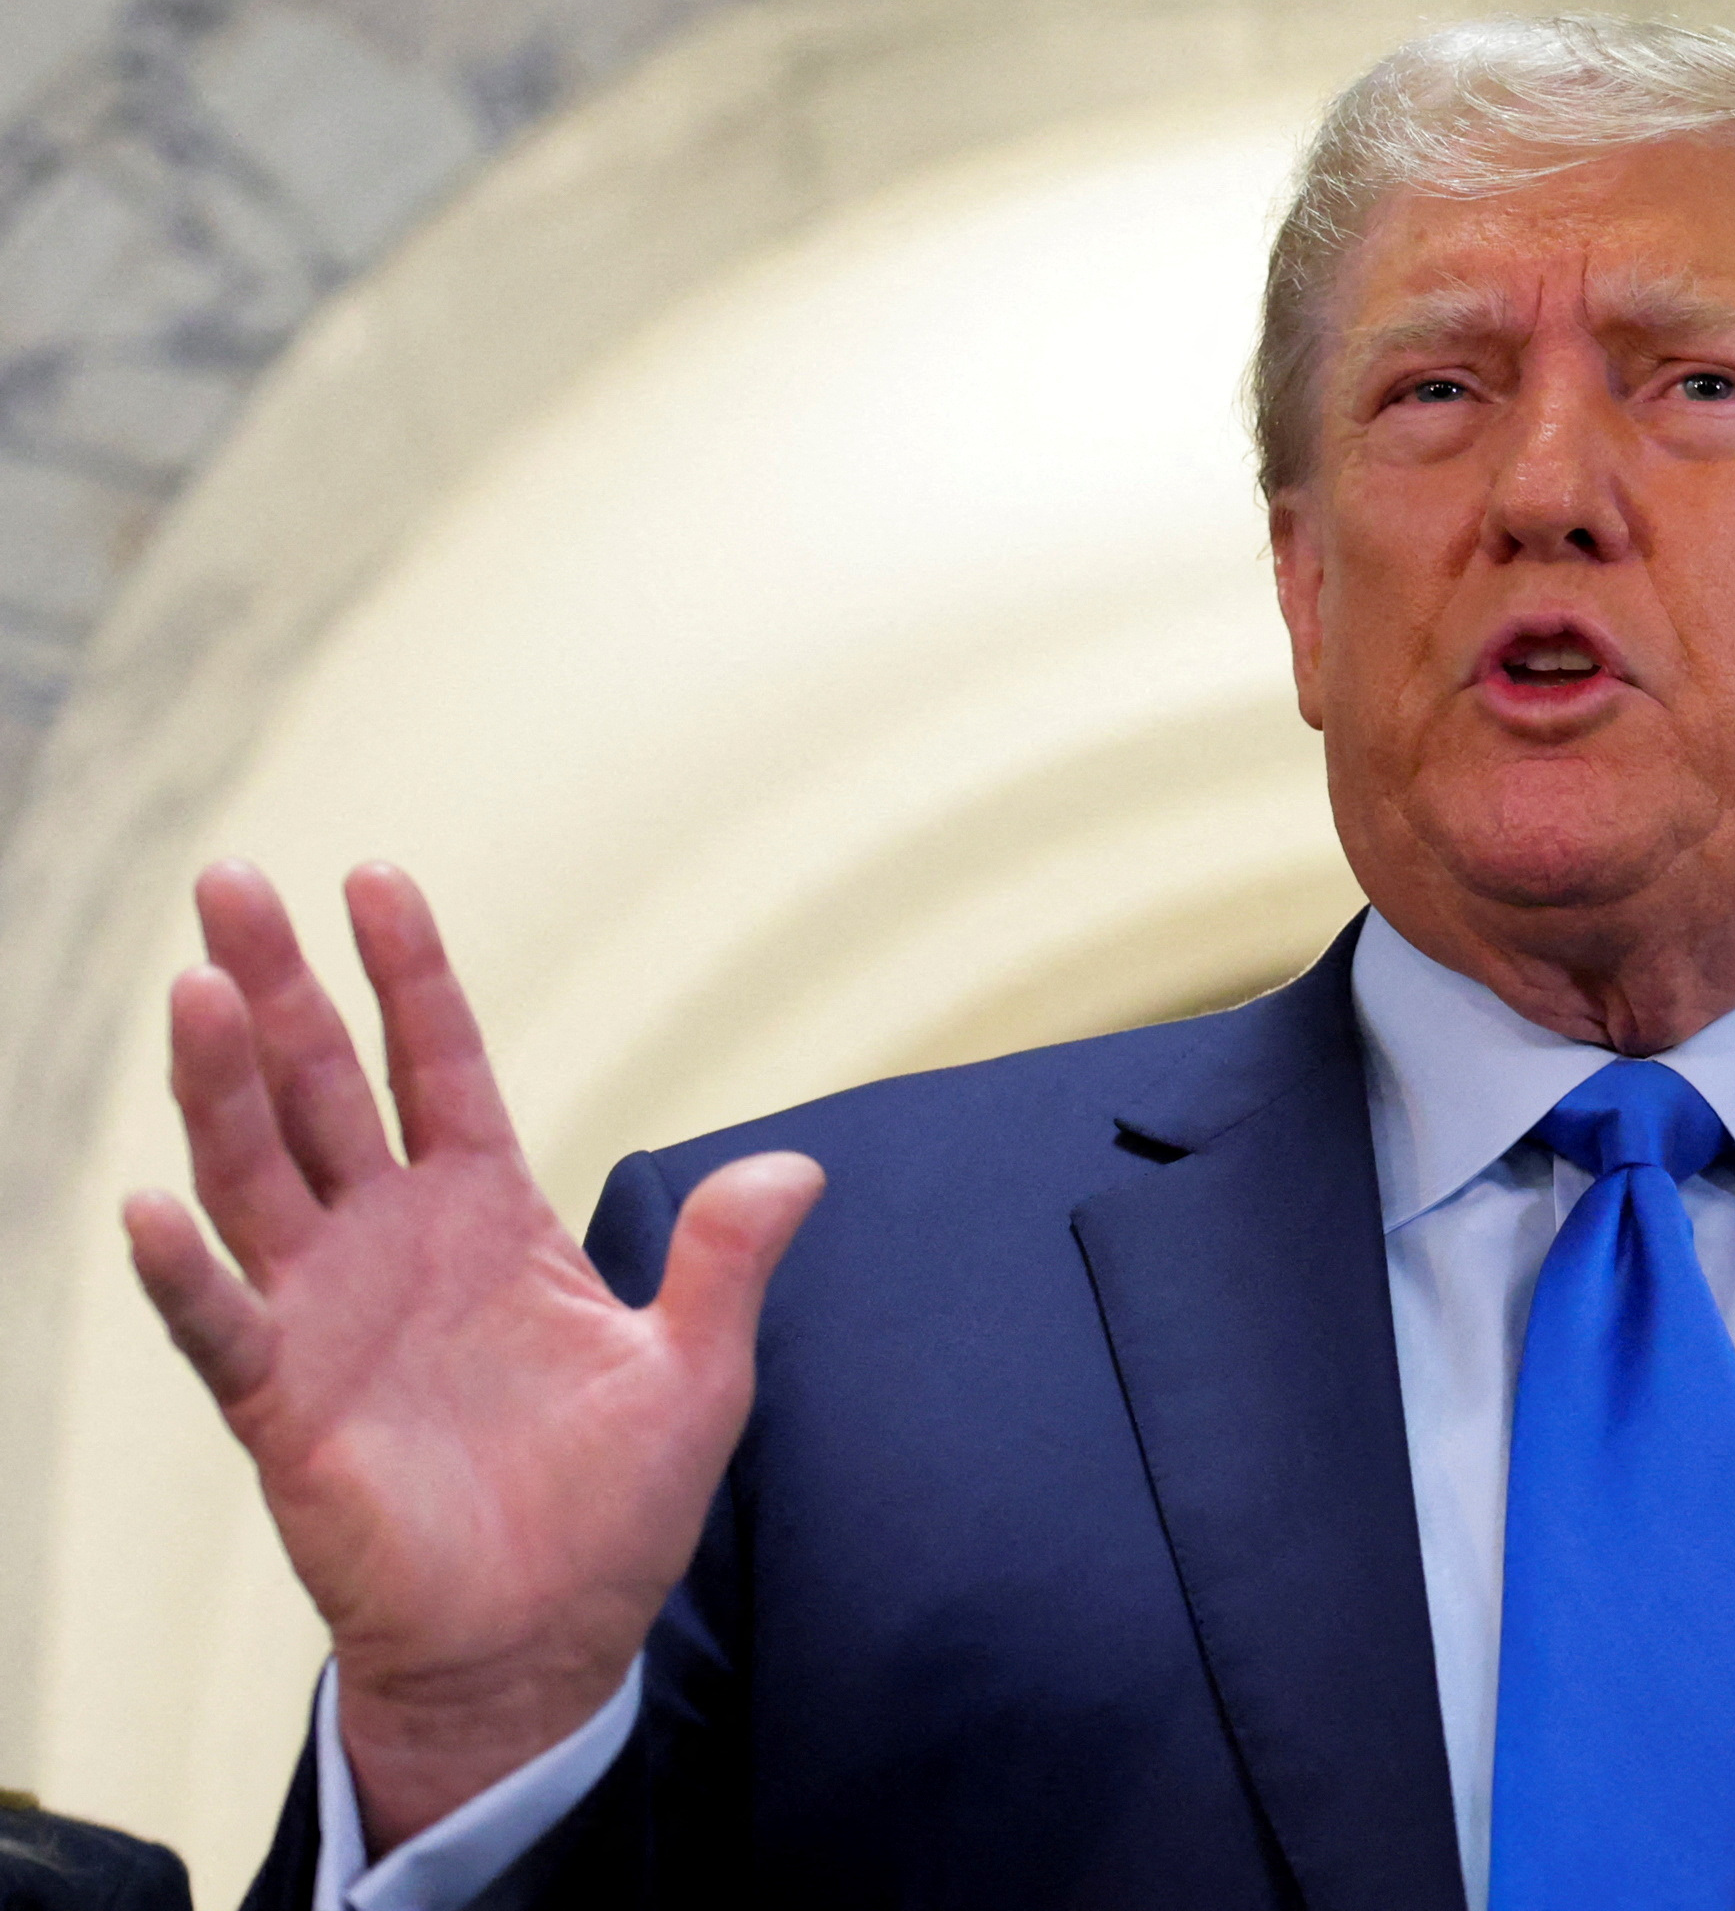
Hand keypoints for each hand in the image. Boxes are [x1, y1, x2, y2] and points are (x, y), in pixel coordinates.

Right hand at [123, 862, 820, 1847]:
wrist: (546, 1643)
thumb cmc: (612, 1510)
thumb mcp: (696, 1371)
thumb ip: (728, 1262)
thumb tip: (800, 1166)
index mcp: (488, 1215)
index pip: (433, 1065)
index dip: (406, 975)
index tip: (376, 878)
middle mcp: (392, 1244)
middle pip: (320, 1088)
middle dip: (280, 986)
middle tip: (234, 882)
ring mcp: (327, 1316)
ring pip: (255, 1174)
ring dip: (222, 1086)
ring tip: (200, 990)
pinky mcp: (284, 1405)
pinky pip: (219, 1325)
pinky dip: (182, 1272)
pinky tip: (148, 1208)